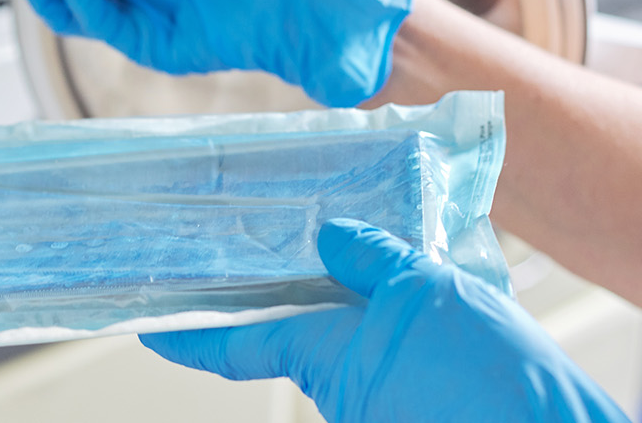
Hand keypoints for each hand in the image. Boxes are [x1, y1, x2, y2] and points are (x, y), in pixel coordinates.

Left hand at [141, 219, 629, 422]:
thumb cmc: (490, 386)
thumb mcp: (430, 293)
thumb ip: (376, 260)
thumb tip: (333, 238)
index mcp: (329, 356)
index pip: (238, 343)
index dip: (190, 334)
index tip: (150, 325)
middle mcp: (347, 387)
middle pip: (301, 331)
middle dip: (301, 289)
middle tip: (292, 241)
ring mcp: (385, 400)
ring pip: (357, 338)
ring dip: (367, 299)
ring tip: (393, 248)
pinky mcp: (425, 402)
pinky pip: (400, 352)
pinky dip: (407, 318)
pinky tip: (437, 290)